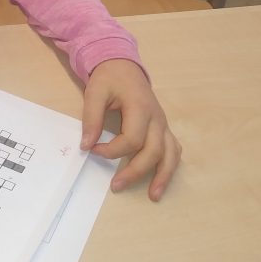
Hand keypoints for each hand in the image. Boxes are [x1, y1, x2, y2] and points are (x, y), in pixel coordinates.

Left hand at [81, 59, 180, 201]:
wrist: (123, 65)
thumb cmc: (109, 78)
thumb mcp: (95, 92)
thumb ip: (91, 118)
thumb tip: (86, 145)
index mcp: (140, 107)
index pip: (132, 139)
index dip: (112, 150)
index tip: (93, 150)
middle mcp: (157, 118)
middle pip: (153, 151)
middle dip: (135, 172)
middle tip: (115, 186)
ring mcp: (163, 123)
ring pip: (170, 153)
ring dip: (163, 176)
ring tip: (153, 196)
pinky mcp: (163, 127)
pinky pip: (173, 149)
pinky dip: (169, 165)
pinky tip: (162, 179)